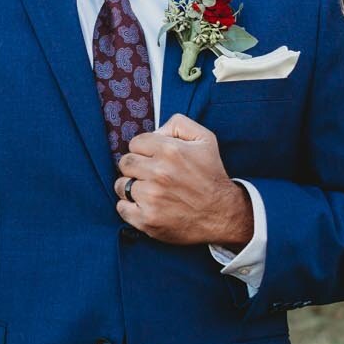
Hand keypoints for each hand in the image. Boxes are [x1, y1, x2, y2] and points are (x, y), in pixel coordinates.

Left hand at [114, 114, 251, 247]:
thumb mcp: (204, 139)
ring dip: (131, 187)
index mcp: (170, 150)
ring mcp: (151, 198)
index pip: (135, 143)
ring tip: (149, 191)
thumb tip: (155, 131)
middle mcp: (159, 173)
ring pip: (121, 185)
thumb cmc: (211, 175)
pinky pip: (121, 207)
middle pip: (125, 163)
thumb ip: (178, 124)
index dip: (144, 150)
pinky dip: (129, 207)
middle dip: (136, 167)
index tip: (153, 159)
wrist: (222, 214)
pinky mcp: (147, 219)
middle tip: (150, 175)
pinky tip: (145, 205)